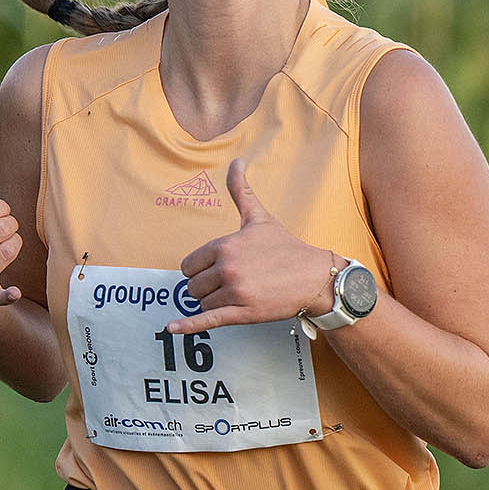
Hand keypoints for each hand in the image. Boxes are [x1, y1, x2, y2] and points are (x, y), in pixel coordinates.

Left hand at [168, 159, 332, 333]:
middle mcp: (227, 267)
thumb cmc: (286, 248)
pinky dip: (188, 325)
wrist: (315, 277)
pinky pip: (207, 320)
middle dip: (206, 287)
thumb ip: (241, 191)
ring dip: (214, 302)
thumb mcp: (260, 218)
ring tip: (237, 295)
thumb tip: (236, 161)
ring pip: (202, 303)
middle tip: (231, 284)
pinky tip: (172, 327)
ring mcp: (235, 291)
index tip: (218, 270)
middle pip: (192, 286)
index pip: (189, 265)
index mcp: (225, 245)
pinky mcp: (243, 313)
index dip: (200, 270)